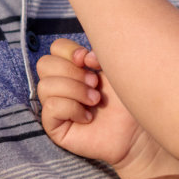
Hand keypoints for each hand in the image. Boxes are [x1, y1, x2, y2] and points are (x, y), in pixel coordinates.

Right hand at [36, 39, 149, 169]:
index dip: (70, 50)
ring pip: (45, 86)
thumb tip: (83, 58)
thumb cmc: (126, 99)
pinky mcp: (53, 127)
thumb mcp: (112, 69)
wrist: (135, 130)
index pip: (55, 48)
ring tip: (95, 100)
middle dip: (72, 71)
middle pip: (44, 64)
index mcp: (72, 67)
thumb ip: (96, 55)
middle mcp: (59, 85)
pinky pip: (50, 107)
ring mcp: (54, 105)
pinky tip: (88, 117)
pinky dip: (72, 109)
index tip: (90, 62)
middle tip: (95, 84)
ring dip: (75, 90)